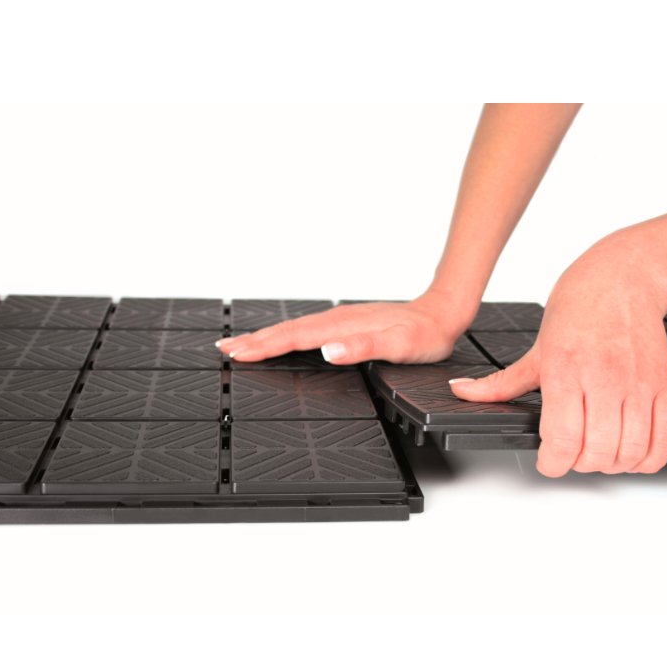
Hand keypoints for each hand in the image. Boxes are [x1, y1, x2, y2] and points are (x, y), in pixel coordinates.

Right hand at [216, 293, 473, 364]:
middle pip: (286, 331)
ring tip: (240, 344)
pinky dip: (285, 336)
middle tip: (223, 348)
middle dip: (254, 341)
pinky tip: (281, 341)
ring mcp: (339, 320)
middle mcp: (336, 319)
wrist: (442, 315)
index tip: (238, 352)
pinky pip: (305, 331)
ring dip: (265, 338)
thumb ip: (363, 348)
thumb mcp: (398, 346)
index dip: (264, 346)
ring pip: (293, 330)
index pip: (294, 338)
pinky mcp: (345, 324)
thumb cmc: (424, 335)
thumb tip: (327, 351)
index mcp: (341, 326)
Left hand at [450, 233, 666, 476]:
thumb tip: (462, 393)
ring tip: (598, 451)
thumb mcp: (534, 350)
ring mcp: (638, 384)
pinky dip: (646, 459)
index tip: (548, 460)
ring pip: (629, 453)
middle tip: (571, 452)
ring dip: (610, 464)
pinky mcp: (665, 386)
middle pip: (595, 453)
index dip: (552, 463)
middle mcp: (605, 379)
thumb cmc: (579, 310)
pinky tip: (629, 452)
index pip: (563, 440)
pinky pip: (664, 441)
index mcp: (566, 371)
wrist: (622, 280)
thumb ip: (500, 383)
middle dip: (578, 464)